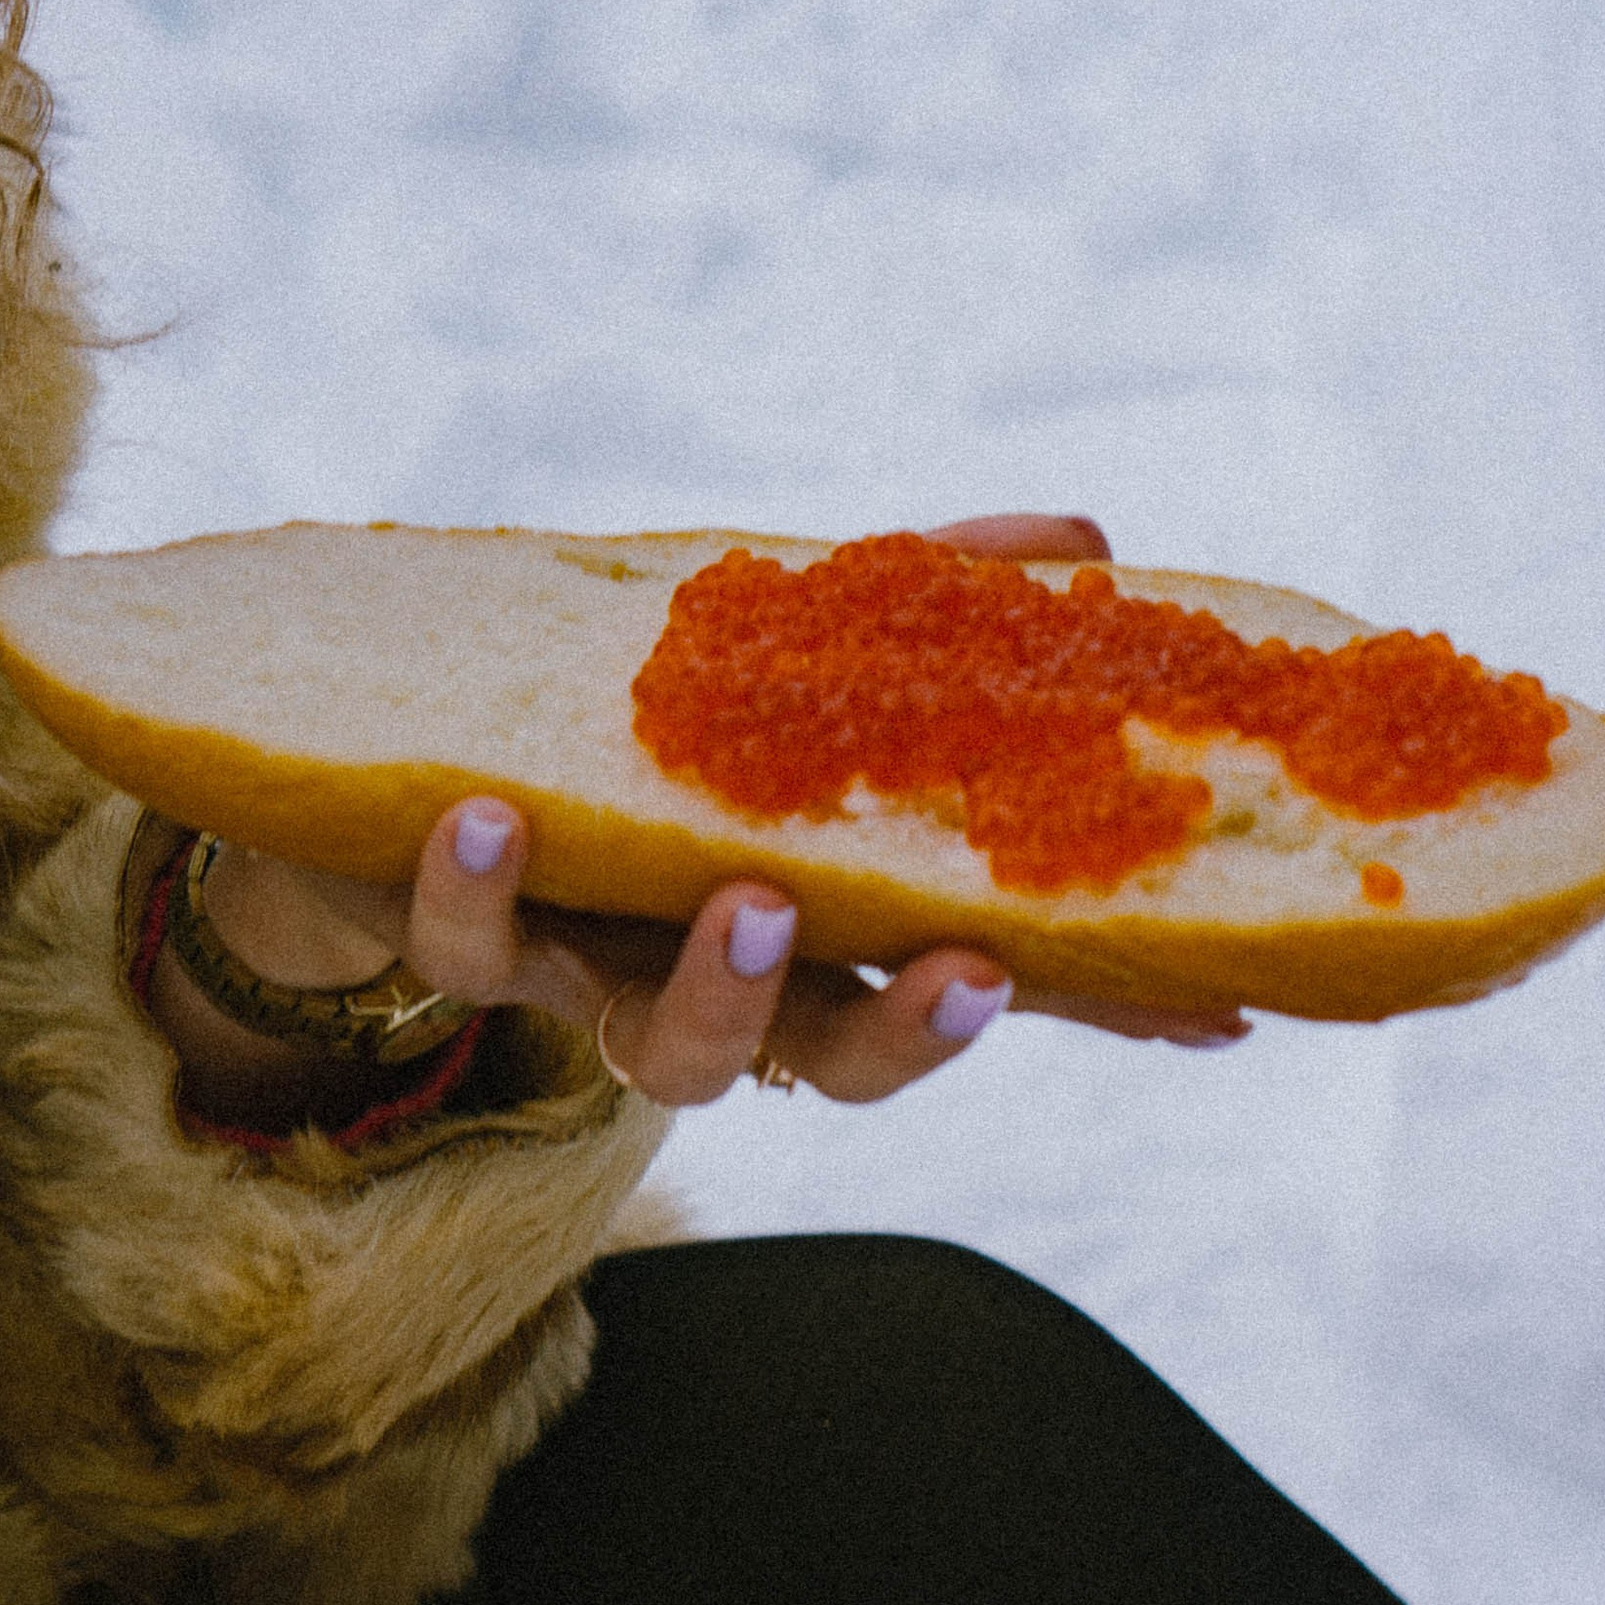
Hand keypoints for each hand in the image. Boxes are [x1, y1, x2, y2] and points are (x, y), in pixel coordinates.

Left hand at [168, 510, 1247, 1119]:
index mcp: (823, 911)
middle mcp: (718, 968)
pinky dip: (474, 886)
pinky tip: (484, 809)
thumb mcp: (786, 629)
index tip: (1216, 1011)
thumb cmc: (627, 705)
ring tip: (742, 900)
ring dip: (715, 989)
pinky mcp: (466, 935)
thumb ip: (928, 591)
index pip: (975, 968)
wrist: (388, 750)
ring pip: (666, 1052)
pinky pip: (463, 944)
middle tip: (958, 971)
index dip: (1098, 1007)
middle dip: (906, 1036)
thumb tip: (1091, 542)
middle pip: (835, 1062)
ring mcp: (593, 965)